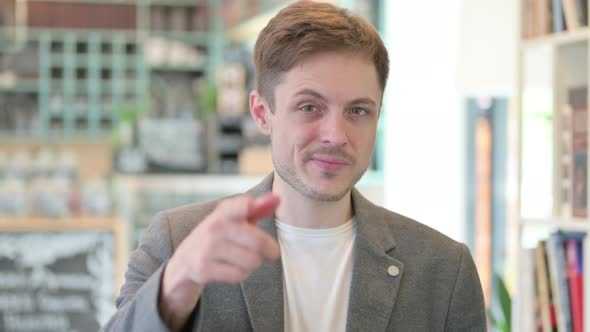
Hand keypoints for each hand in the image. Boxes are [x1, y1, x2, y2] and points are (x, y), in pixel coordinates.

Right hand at [159, 193, 280, 330]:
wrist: (185, 260)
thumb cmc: (220, 236)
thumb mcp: (235, 219)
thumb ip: (258, 209)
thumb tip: (278, 198)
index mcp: (224, 212)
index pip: (235, 206)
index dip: (244, 206)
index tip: (251, 204)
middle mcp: (214, 227)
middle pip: (258, 242)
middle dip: (269, 250)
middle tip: (270, 252)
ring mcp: (208, 249)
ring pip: (251, 261)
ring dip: (253, 263)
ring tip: (243, 259)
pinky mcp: (204, 269)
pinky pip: (239, 275)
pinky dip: (241, 274)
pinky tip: (232, 269)